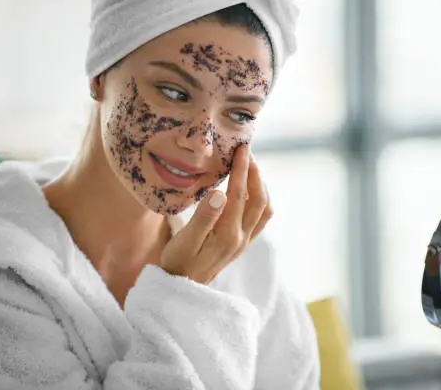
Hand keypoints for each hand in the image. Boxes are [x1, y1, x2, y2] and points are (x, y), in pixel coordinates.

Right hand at [158, 145, 272, 284]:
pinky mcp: (241, 244)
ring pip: (264, 208)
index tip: (241, 148)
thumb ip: (203, 218)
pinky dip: (260, 198)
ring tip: (250, 166)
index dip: (242, 169)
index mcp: (228, 235)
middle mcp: (241, 238)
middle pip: (258, 199)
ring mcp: (244, 242)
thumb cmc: (176, 264)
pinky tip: (250, 189)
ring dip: (260, 185)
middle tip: (245, 151)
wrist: (180, 291)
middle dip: (254, 172)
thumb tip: (220, 192)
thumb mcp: (184, 242)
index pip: (240, 195)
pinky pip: (260, 218)